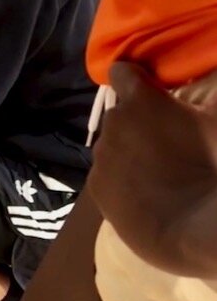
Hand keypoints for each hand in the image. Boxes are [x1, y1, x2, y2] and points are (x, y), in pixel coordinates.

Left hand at [89, 62, 216, 276]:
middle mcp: (113, 123)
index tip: (149, 91)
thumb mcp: (215, 122)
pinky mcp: (96, 188)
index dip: (134, 80)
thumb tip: (210, 76)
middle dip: (138, 124)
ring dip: (128, 153)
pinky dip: (121, 181)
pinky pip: (107, 176)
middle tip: (167, 145)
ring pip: (112, 147)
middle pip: (120, 116)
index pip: (122, 73)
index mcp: (140, 100)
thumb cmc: (212, 165)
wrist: (197, 227)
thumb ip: (209, 94)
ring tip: (158, 175)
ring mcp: (101, 157)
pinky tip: (145, 197)